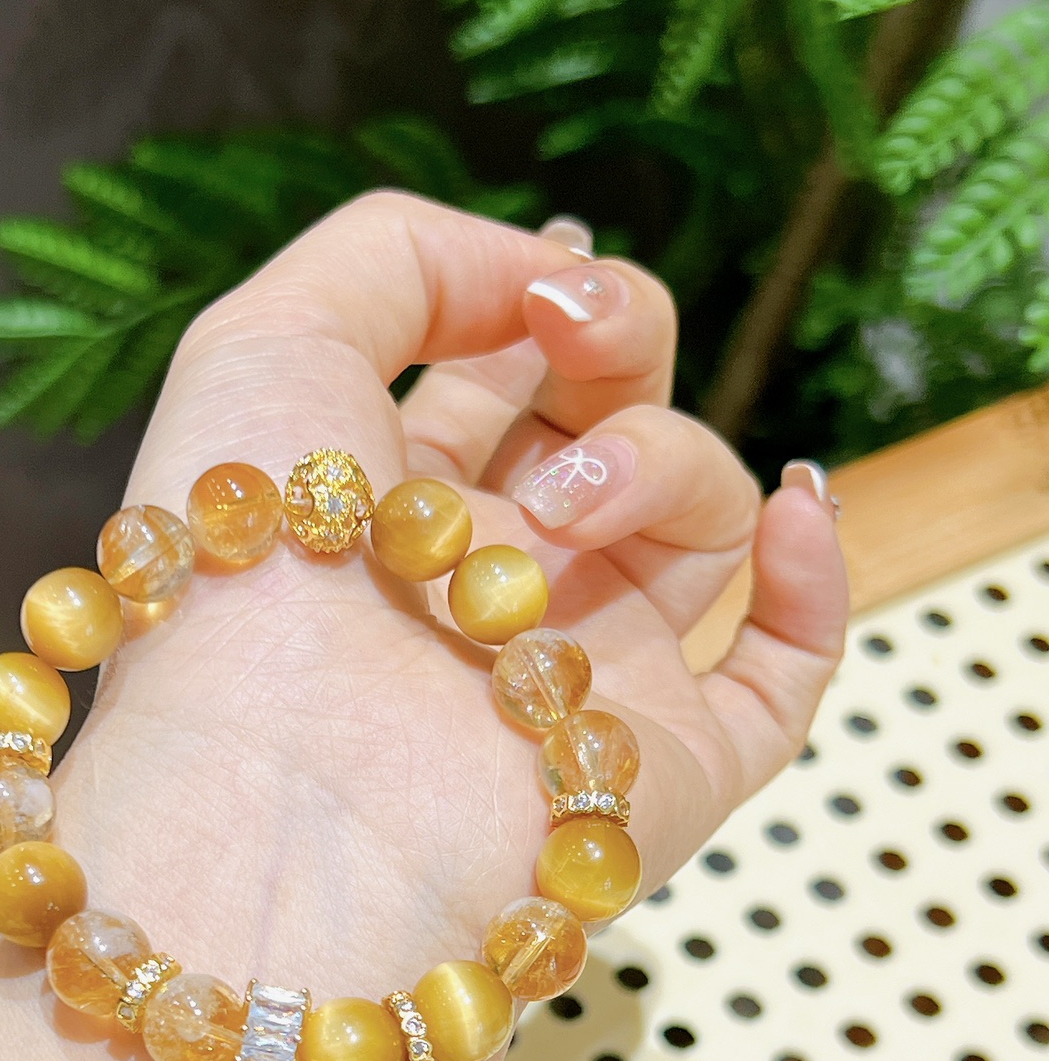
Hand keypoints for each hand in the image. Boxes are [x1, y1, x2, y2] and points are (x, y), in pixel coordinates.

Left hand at [115, 193, 843, 941]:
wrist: (288, 803)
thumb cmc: (248, 574)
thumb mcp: (266, 346)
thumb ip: (398, 257)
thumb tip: (541, 273)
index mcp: (394, 506)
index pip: (500, 383)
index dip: (537, 306)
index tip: (545, 279)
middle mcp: (493, 588)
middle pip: (615, 427)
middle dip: (616, 345)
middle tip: (576, 332)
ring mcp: (587, 676)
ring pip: (700, 520)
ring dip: (663, 462)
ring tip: (564, 509)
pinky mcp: (663, 767)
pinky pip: (782, 676)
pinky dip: (813, 582)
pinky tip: (792, 507)